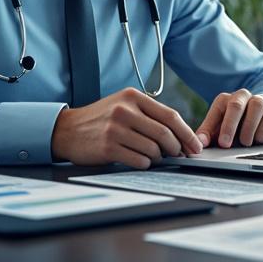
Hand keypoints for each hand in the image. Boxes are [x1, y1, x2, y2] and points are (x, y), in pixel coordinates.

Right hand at [51, 88, 202, 168]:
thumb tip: (180, 135)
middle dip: (176, 149)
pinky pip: (139, 160)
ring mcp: (116, 129)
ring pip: (153, 149)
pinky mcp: (108, 147)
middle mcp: (125, 110)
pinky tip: (140, 160)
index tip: (195, 146)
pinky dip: (145, 164)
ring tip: (154, 157)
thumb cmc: (100, 119)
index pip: (170, 116)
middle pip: (165, 134)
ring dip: (159, 158)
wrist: (67, 129)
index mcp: (133, 97)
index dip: (187, 134)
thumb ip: (149, 115)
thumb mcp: (123, 106)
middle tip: (178, 155)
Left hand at [195, 89, 262, 148]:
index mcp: (232, 98)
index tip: (224, 143)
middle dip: (247, 128)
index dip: (228, 126)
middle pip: (253, 106)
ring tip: (252, 143)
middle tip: (242, 144)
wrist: (252, 117)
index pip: (231, 106)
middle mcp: (250, 98)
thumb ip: (206, 133)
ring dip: (260, 131)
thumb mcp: (216, 125)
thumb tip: (199, 143)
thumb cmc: (229, 123)